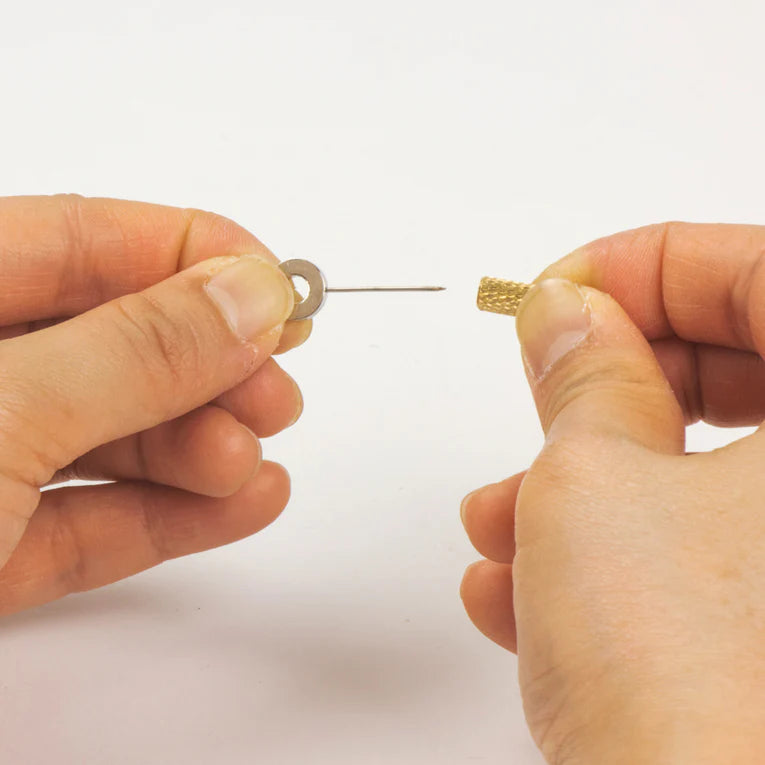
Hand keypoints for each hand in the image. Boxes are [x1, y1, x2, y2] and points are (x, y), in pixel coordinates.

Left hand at [0, 195, 309, 615]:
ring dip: (198, 446)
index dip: (190, 251)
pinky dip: (171, 516)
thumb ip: (132, 352)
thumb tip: (251, 297)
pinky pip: (91, 521)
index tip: (278, 288)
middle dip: (206, 365)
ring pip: (106, 437)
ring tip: (253, 460)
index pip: (77, 238)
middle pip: (106, 342)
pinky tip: (244, 504)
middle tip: (275, 387)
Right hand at [461, 223, 764, 762]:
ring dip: (589, 487)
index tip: (557, 290)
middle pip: (745, 367)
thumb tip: (564, 313)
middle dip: (614, 379)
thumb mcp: (594, 483)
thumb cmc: (693, 687)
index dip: (638, 264)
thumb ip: (582, 372)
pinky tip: (524, 592)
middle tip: (541, 381)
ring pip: (710, 477)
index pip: (760, 267)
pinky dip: (617, 561)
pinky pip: (707, 558)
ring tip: (499, 519)